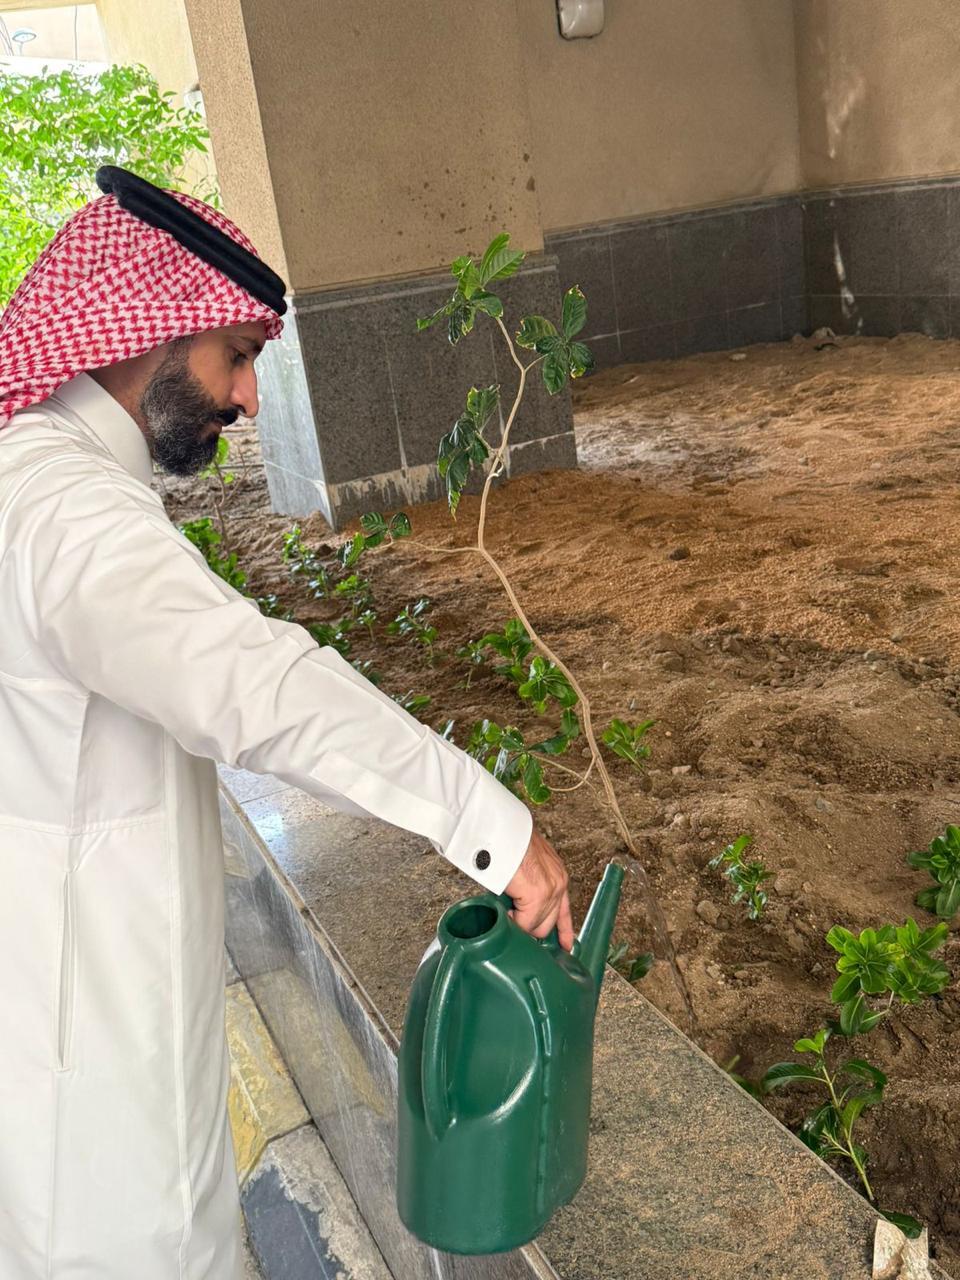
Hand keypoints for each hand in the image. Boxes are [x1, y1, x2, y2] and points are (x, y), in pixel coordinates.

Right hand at [504, 827, 573, 951]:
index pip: (565, 910)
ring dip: (519, 925)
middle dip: (532, 928)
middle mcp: (559, 884)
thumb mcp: (526, 863)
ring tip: (504, 913)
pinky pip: (524, 924)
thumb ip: (528, 885)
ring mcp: (550, 891)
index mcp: (557, 875)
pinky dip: (511, 923)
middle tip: (514, 925)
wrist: (502, 829)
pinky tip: (503, 912)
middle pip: (549, 923)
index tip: (566, 945)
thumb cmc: (508, 841)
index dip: (564, 930)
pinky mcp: (537, 896)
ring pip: (536, 927)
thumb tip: (517, 906)